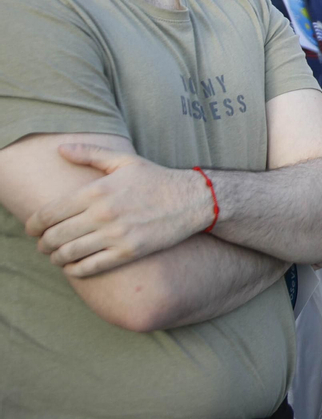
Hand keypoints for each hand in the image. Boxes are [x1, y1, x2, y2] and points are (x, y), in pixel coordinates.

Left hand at [26, 144, 210, 276]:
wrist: (193, 200)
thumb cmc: (157, 179)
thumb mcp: (125, 161)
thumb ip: (91, 154)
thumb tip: (61, 149)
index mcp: (97, 191)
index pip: (49, 213)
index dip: (33, 224)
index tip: (32, 228)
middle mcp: (103, 214)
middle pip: (54, 236)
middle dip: (42, 243)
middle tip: (43, 244)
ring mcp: (115, 235)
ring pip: (68, 254)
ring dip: (55, 257)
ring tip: (56, 255)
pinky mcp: (128, 252)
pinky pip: (90, 267)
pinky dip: (74, 270)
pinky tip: (73, 266)